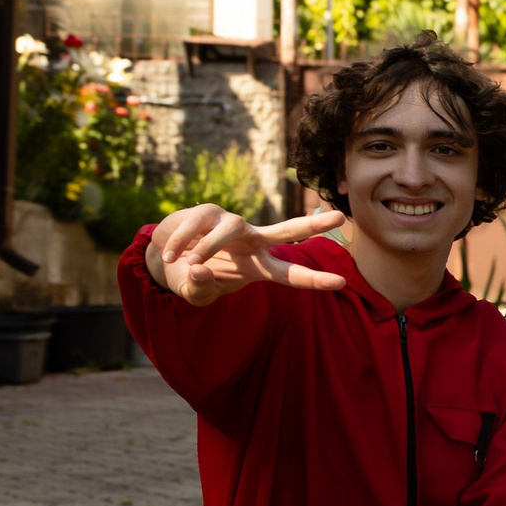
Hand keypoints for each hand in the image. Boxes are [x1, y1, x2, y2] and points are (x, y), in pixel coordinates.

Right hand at [147, 205, 346, 304]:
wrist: (164, 257)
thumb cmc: (192, 277)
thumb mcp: (197, 293)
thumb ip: (201, 288)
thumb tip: (199, 269)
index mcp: (257, 266)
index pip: (289, 274)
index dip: (313, 279)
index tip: (341, 283)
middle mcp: (252, 242)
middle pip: (287, 231)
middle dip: (313, 226)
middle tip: (341, 217)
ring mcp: (232, 225)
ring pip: (229, 230)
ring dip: (206, 248)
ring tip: (191, 265)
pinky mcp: (208, 212)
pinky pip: (197, 226)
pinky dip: (182, 244)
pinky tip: (170, 254)